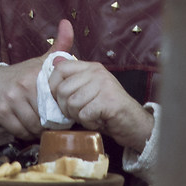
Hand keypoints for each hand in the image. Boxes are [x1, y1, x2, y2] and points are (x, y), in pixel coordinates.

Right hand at [0, 20, 72, 137]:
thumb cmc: (20, 75)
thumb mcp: (40, 61)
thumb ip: (59, 46)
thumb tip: (68, 23)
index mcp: (36, 74)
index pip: (58, 100)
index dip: (62, 108)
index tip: (61, 110)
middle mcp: (24, 85)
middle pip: (47, 116)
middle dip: (51, 122)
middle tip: (51, 120)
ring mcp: (11, 99)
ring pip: (34, 126)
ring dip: (38, 129)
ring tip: (38, 123)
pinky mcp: (2, 112)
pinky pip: (21, 131)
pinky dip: (25, 133)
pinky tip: (25, 125)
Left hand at [46, 28, 153, 150]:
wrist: (133, 123)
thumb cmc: (107, 109)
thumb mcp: (89, 90)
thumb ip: (72, 79)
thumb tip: (52, 63)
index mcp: (91, 67)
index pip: (60, 68)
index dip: (53, 86)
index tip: (58, 100)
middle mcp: (97, 72)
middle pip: (63, 89)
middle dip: (66, 108)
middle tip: (80, 113)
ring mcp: (104, 85)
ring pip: (72, 103)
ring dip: (79, 116)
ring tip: (91, 116)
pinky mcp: (108, 101)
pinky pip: (84, 114)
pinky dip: (89, 123)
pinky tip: (99, 121)